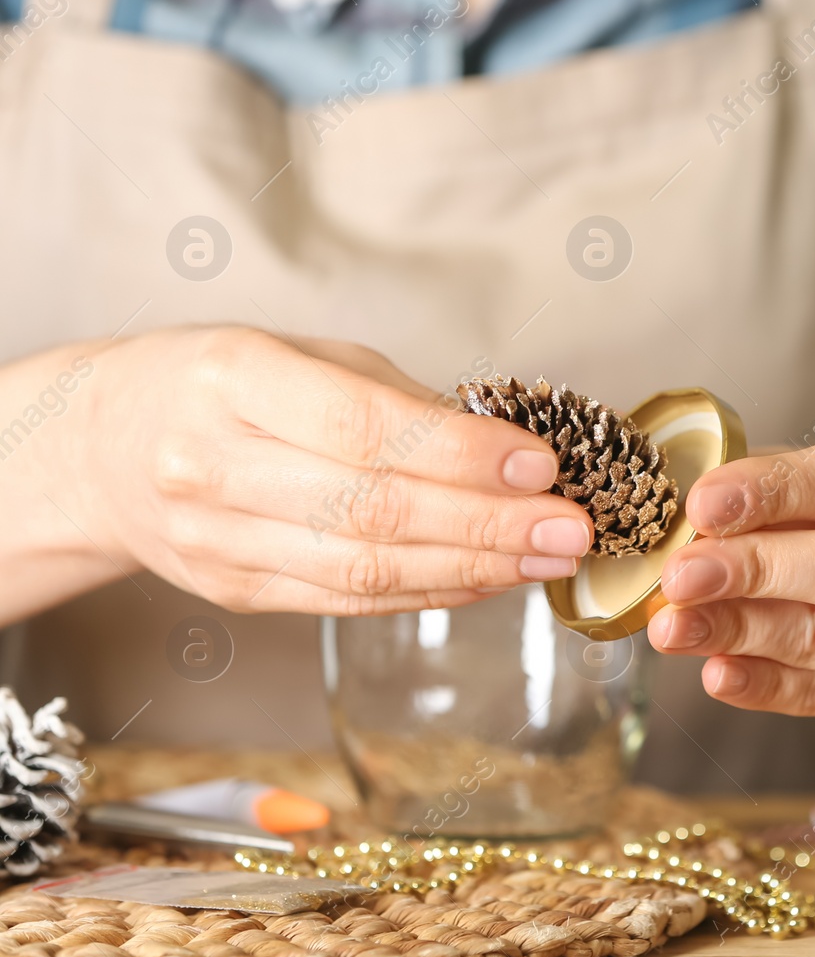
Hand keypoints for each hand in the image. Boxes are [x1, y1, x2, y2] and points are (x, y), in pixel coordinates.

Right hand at [45, 327, 593, 614]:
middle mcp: (212, 464)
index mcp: (231, 380)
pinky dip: (431, 592)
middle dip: (489, 524)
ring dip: (474, 569)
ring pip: (364, 570)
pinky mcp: (233, 592)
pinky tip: (490, 579)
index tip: (539, 464)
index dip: (460, 453)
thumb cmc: (220, 384)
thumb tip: (513, 451)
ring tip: (549, 558)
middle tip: (571, 527)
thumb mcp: (302, 354)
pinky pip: (348, 602)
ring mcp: (216, 539)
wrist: (101, 445)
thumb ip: (399, 401)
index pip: (363, 428)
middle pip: (372, 510)